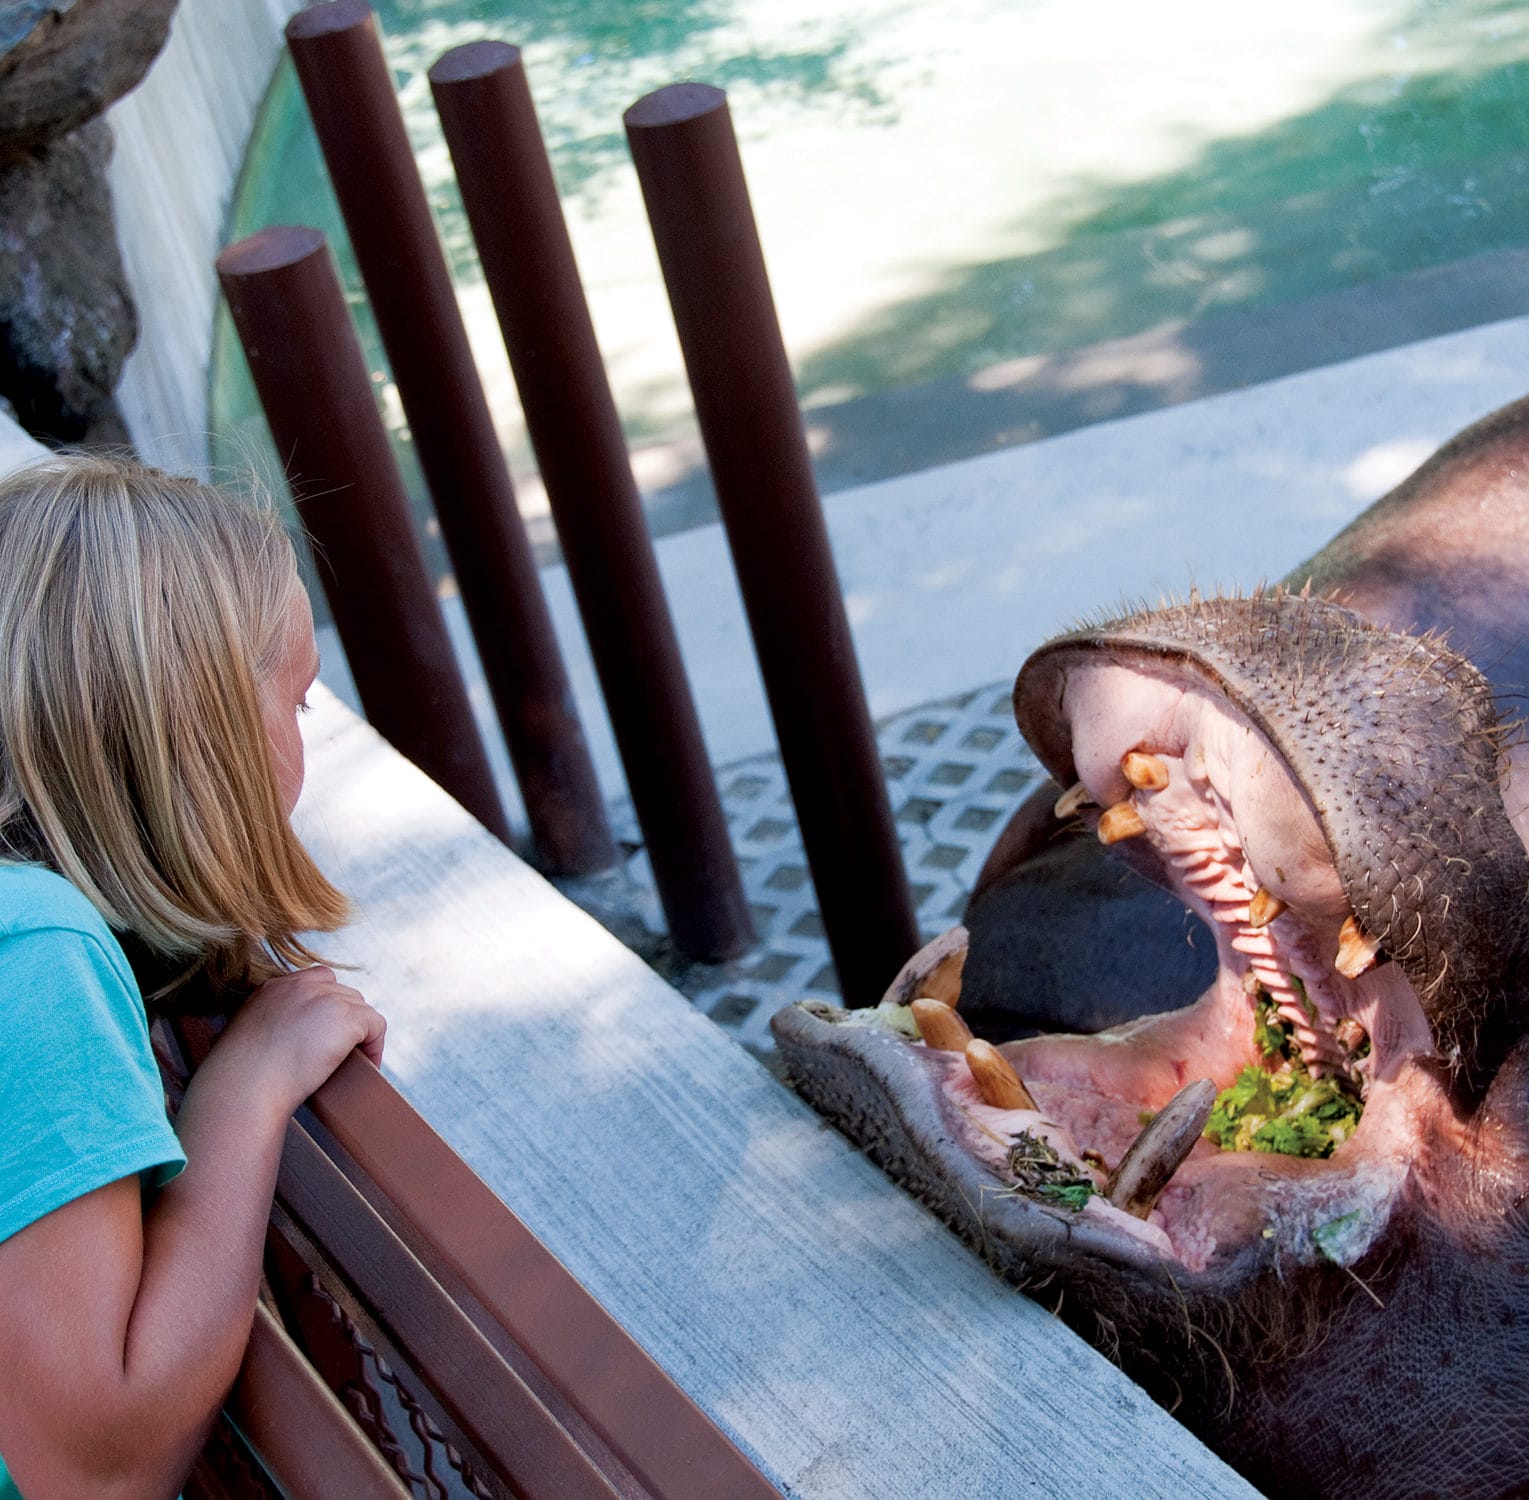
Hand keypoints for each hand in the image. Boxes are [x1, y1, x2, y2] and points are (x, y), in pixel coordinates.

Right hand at [214, 965, 385, 1117]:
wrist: (243, 1086)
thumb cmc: (236, 1078)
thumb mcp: (242, 1040)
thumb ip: (264, 1029)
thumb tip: (278, 1045)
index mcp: (274, 988)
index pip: (317, 979)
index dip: (327, 1004)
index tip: (325, 1031)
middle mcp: (301, 986)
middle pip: (343, 994)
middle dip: (345, 1021)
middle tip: (342, 1050)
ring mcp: (326, 998)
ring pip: (360, 1009)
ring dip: (359, 1034)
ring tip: (355, 1060)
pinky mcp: (346, 1018)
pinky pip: (376, 1025)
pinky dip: (375, 1046)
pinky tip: (368, 1065)